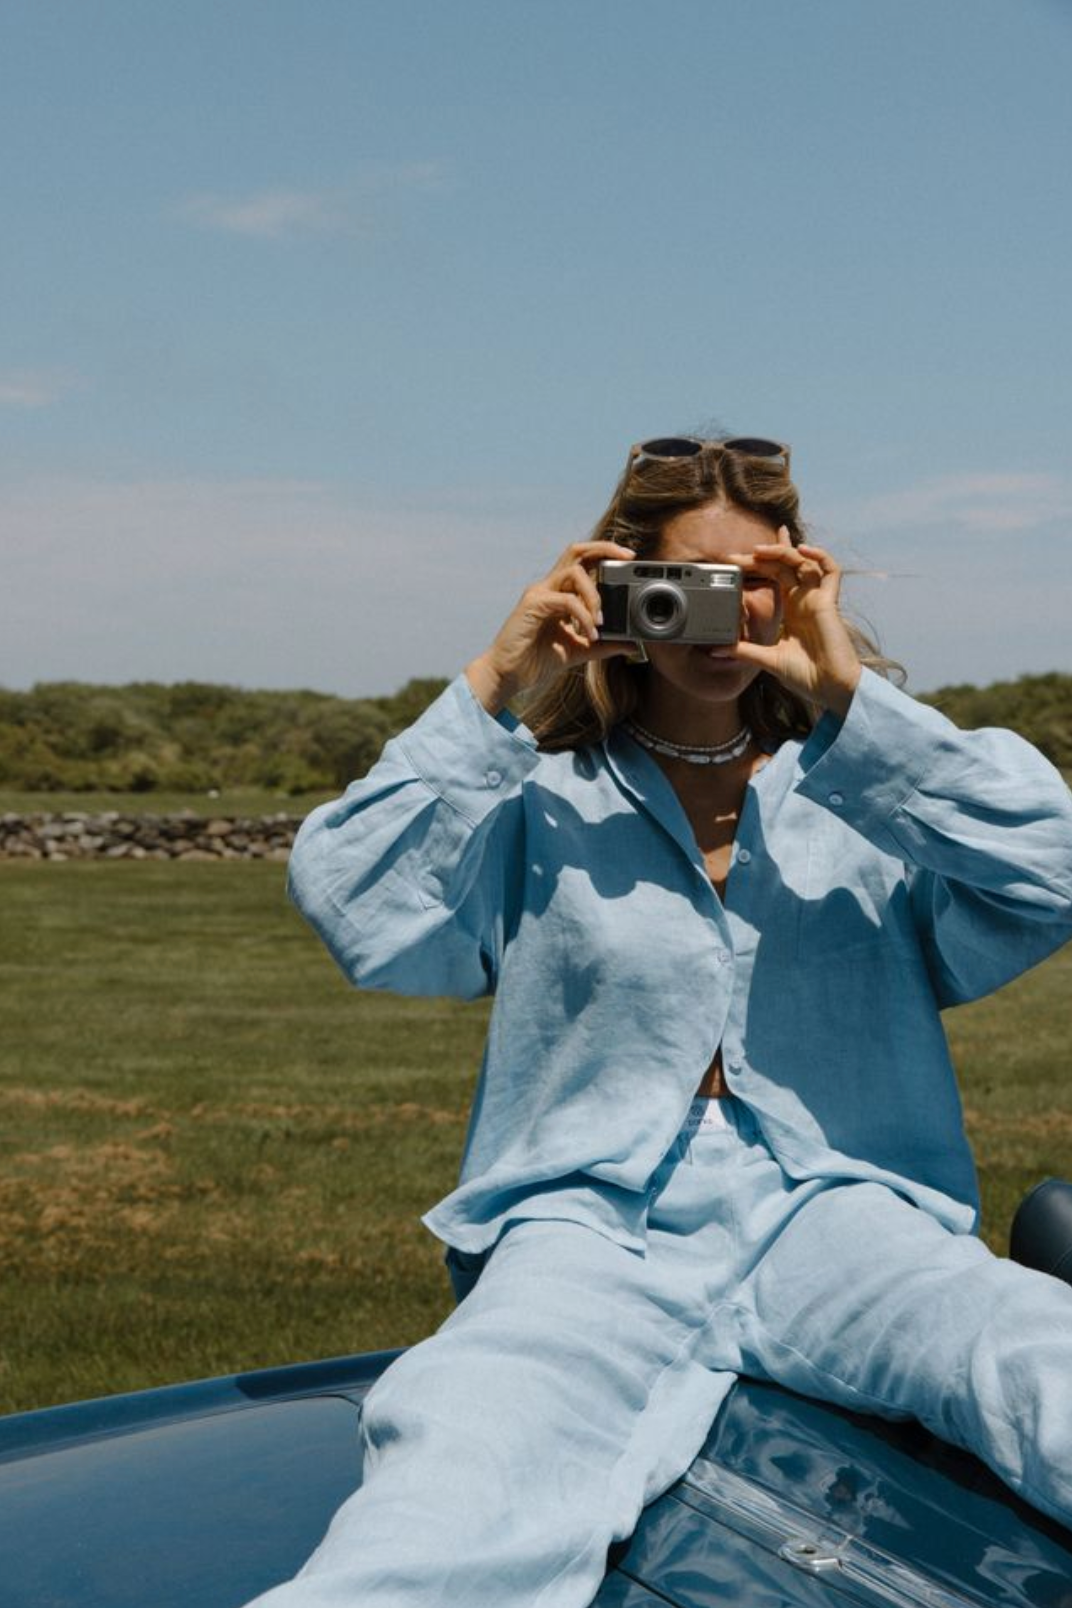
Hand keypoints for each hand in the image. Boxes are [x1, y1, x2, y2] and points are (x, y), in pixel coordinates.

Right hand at [466, 540, 636, 713]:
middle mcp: (549, 586)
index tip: (628, 560)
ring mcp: (539, 593)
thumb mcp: (579, 650)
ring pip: (574, 572)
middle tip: (626, 558)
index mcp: (559, 592)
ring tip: (601, 622)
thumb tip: (632, 645)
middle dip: (605, 548)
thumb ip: (604, 645)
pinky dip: (583, 615)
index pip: (583, 560)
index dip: (605, 553)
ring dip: (594, 595)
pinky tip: (589, 634)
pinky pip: (566, 600)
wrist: (509, 675)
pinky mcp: (533, 605)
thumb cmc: (537, 659)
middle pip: (577, 551)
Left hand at [731, 530, 860, 717]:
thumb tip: (716, 650)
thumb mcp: (767, 659)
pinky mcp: (829, 602)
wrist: (828, 688)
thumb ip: (744, 650)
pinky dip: (820, 556)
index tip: (736, 559)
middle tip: (740, 554)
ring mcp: (817, 599)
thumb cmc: (805, 676)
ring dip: (784, 551)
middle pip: (785, 565)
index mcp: (791, 609)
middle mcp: (804, 600)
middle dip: (764, 555)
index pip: (775, 576)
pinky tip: (802, 549)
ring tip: (761, 550)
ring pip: (804, 562)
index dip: (760, 563)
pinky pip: (831, 571)